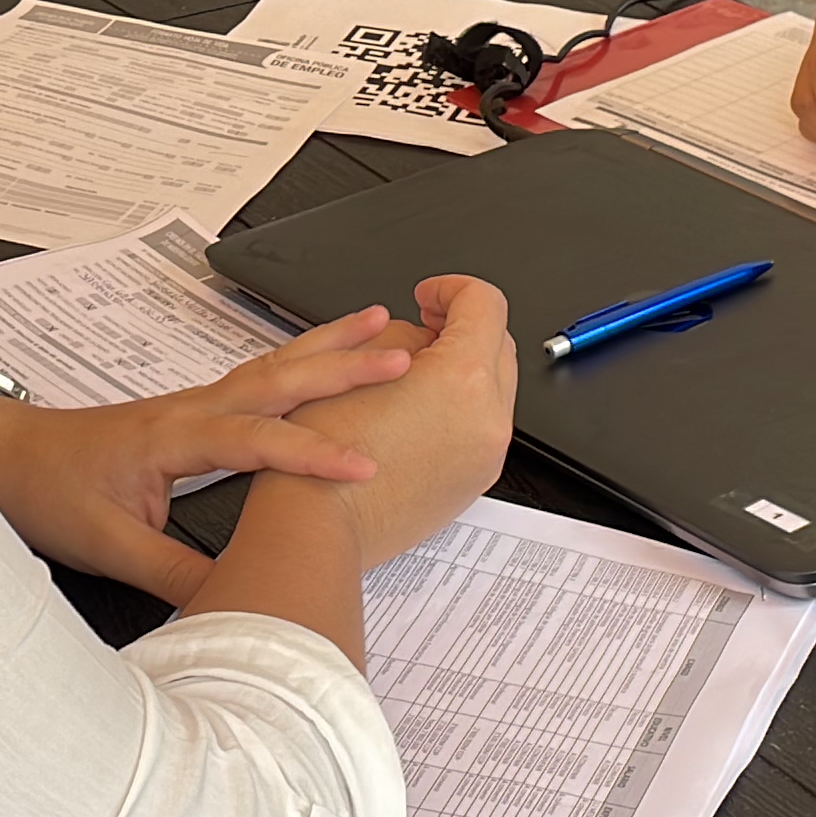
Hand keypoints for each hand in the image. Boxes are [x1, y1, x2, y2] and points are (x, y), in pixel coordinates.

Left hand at [0, 308, 413, 603]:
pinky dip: (297, 364)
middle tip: (403, 352)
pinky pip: (256, 380)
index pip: (258, 440)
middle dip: (343, 365)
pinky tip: (318, 361)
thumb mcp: (106, 545)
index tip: (365, 462)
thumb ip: (173, 575)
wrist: (0, 453)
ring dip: (326, 347)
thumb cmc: (47, 490)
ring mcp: (191, 405)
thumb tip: (233, 602)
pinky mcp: (189, 412)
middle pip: (278, 379)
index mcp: (172, 437)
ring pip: (270, 368)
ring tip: (379, 324)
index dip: (313, 454)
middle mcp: (189, 409)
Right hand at [272, 275, 517, 566]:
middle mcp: (487, 419)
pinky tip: (413, 415)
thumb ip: (404, 334)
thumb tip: (423, 336)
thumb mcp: (355, 363)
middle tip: (423, 327)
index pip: (485, 304)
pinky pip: (479, 427)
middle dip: (461, 328)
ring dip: (462, 370)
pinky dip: (458, 409)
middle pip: (497, 344)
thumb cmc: (320, 457)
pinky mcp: (475, 481)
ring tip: (410, 376)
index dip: (452, 289)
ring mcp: (485, 455)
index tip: (429, 297)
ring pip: (492, 388)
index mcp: (463, 380)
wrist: (318, 527)